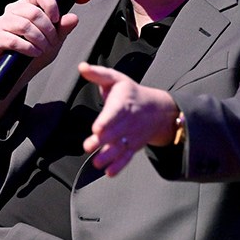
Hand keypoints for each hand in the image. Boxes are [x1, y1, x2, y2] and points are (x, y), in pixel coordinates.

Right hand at [0, 0, 79, 69]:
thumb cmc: (37, 51)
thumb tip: (73, 18)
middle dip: (48, 30)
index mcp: (27, 4)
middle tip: (52, 42)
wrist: (22, 72)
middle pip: (34, 12)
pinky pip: (13, 40)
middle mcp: (13, 10)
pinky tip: (34, 53)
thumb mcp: (55, 40)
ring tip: (43, 49)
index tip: (56, 20)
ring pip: (24, 26)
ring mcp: (2, 22)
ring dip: (39, 40)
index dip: (51, 5)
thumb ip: (63, 28)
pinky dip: (28, 48)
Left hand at [79, 62, 179, 176]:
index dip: (107, 121)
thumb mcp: (116, 79)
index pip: (115, 113)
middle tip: (88, 146)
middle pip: (115, 133)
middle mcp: (128, 121)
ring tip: (97, 163)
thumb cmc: (130, 93)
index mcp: (123, 104)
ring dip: (109, 156)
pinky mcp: (133, 146)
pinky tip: (109, 173)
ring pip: (120, 147)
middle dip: (102, 141)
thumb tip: (82, 67)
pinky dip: (119, 166)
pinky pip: (127, 157)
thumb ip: (98, 74)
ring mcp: (131, 135)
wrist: (158, 109)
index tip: (97, 128)